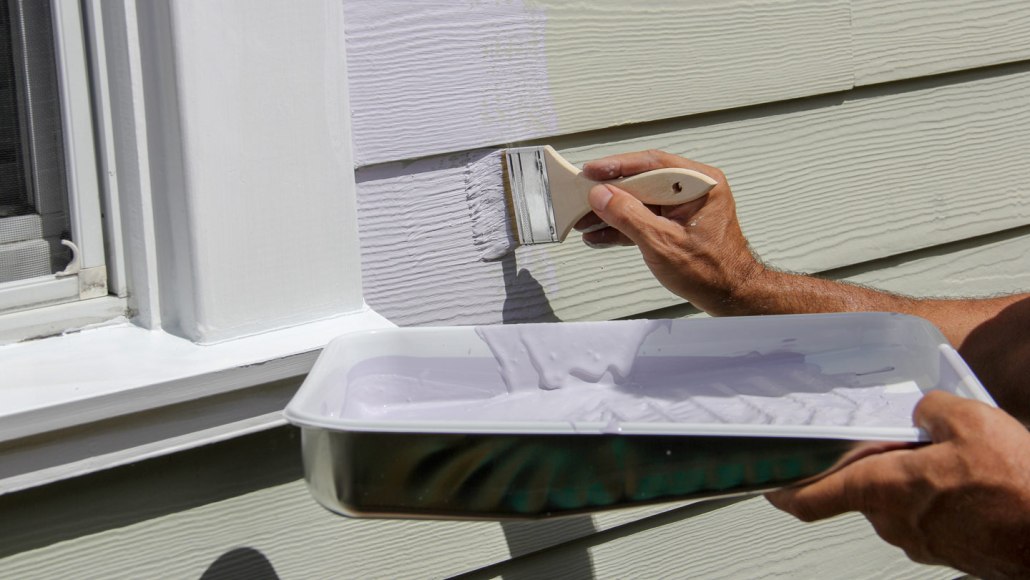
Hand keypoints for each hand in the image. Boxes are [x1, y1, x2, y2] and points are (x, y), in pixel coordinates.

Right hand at [575, 150, 762, 314]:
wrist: (730, 297)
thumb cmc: (713, 272)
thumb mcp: (663, 243)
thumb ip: (629, 216)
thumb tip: (602, 196)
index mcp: (699, 183)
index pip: (652, 163)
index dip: (617, 166)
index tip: (591, 171)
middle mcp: (692, 189)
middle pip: (641, 181)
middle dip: (609, 193)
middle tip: (581, 196)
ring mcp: (682, 208)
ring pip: (639, 201)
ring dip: (611, 213)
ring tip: (584, 221)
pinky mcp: (674, 225)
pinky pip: (643, 218)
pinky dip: (622, 227)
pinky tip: (600, 234)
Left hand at [766, 391, 1029, 578]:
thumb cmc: (1015, 484)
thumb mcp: (967, 419)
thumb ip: (930, 409)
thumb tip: (922, 413)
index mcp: (883, 490)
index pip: (813, 499)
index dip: (786, 492)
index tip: (770, 485)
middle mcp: (894, 523)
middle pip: (864, 492)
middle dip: (875, 467)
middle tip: (900, 441)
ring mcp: (924, 543)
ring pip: (901, 504)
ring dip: (912, 482)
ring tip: (950, 457)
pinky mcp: (953, 553)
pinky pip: (931, 518)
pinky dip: (939, 499)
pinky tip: (970, 480)